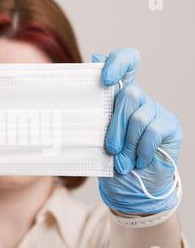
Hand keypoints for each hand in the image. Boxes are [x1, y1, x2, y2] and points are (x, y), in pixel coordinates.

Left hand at [93, 48, 181, 213]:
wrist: (129, 185)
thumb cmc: (109, 158)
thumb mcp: (94, 137)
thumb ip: (92, 116)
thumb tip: (78, 98)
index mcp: (117, 95)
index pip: (126, 62)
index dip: (119, 62)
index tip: (106, 80)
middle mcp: (138, 98)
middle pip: (128, 94)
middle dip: (115, 126)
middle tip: (110, 149)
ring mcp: (155, 110)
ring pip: (139, 117)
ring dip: (127, 143)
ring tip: (122, 161)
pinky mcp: (170, 125)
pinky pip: (153, 131)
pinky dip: (141, 150)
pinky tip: (138, 161)